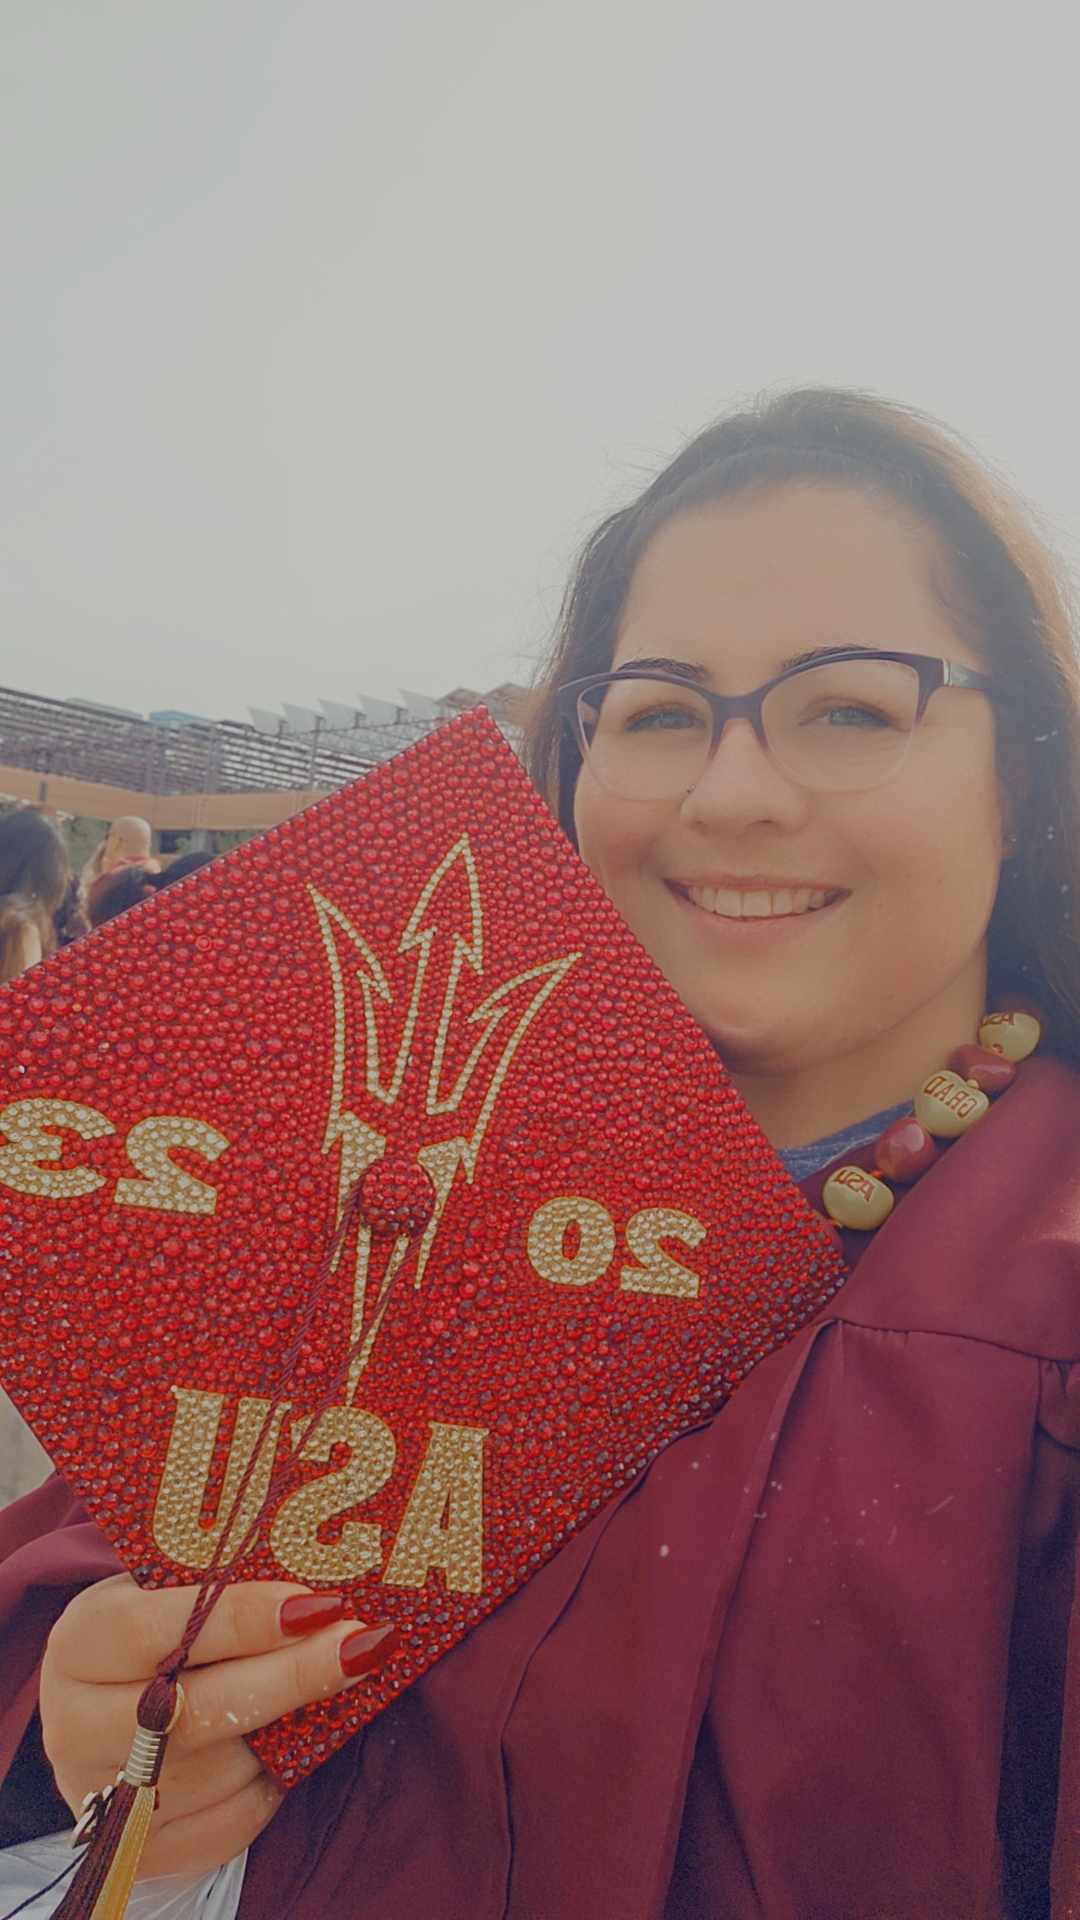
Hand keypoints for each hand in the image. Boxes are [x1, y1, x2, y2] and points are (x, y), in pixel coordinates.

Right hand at [40, 1574, 396, 1879]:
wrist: (114, 1704)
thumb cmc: (161, 1628)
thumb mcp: (172, 1587)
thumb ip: (225, 1583)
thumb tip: (320, 1586)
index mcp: (79, 1642)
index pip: (153, 1632)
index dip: (239, 1619)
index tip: (317, 1605)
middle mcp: (75, 1725)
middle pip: (192, 1712)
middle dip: (290, 1676)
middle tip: (362, 1645)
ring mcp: (102, 1796)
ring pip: (218, 1771)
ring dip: (289, 1731)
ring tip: (336, 1688)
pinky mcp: (143, 1850)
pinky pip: (229, 1824)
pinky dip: (271, 1785)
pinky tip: (292, 1746)